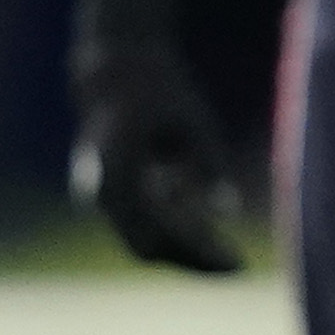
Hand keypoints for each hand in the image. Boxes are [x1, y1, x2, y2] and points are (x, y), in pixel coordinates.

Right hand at [72, 41, 242, 274]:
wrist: (113, 68)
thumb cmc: (159, 89)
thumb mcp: (194, 121)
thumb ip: (208, 165)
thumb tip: (229, 212)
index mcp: (119, 166)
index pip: (156, 231)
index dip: (196, 252)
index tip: (233, 264)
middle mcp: (100, 187)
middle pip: (146, 245)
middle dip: (191, 258)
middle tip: (236, 266)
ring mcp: (98, 193)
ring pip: (142, 238)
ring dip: (183, 246)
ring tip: (227, 253)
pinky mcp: (107, 193)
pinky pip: (141, 223)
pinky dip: (174, 228)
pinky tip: (207, 226)